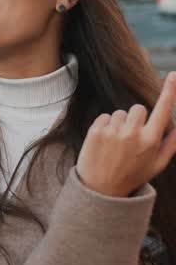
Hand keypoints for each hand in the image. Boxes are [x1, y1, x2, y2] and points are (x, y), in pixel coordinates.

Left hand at [76, 72, 175, 196]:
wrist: (100, 190)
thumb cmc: (132, 176)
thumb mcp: (157, 165)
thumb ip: (171, 144)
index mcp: (151, 141)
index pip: (163, 110)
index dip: (170, 91)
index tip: (173, 74)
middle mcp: (133, 134)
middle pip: (138, 108)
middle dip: (136, 119)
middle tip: (130, 139)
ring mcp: (113, 132)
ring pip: (120, 112)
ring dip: (119, 124)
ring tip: (115, 145)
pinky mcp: (96, 131)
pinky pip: (104, 116)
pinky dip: (104, 126)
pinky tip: (104, 143)